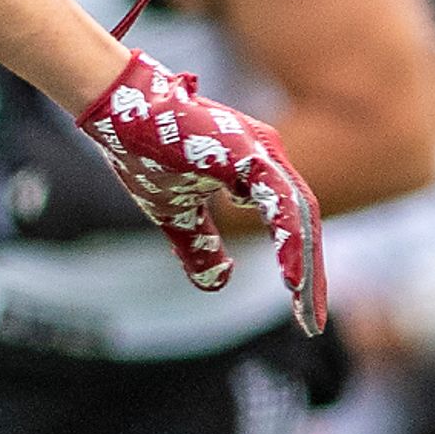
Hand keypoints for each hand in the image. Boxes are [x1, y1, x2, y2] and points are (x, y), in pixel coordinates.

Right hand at [75, 53, 326, 332]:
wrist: (121, 111)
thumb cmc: (146, 152)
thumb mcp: (174, 214)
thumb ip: (199, 247)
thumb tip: (220, 284)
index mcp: (256, 174)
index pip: (289, 227)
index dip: (298, 269)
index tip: (303, 314)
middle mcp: (269, 161)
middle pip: (303, 226)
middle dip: (310, 278)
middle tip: (313, 322)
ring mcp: (264, 154)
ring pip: (300, 218)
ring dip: (305, 266)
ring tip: (305, 306)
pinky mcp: (251, 154)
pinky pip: (281, 204)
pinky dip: (290, 241)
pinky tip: (293, 276)